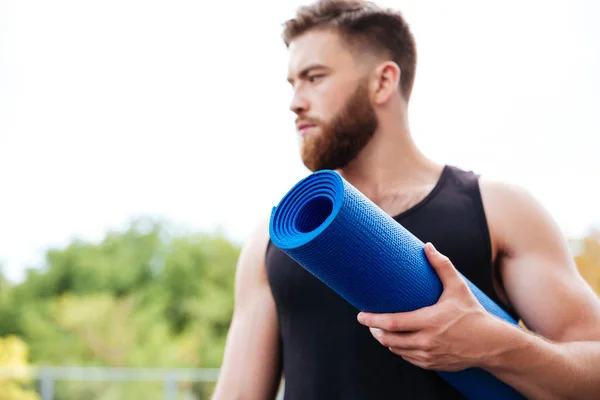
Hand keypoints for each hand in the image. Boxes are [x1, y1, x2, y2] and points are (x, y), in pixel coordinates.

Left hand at [357, 242, 499, 371]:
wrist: (491, 344)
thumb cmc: (472, 313)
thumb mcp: (458, 288)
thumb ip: (442, 266)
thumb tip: (427, 246)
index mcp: (430, 321)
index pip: (392, 323)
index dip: (372, 320)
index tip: (360, 316)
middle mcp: (427, 341)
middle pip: (389, 339)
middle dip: (375, 330)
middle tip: (369, 322)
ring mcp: (429, 355)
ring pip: (396, 350)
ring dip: (386, 340)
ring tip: (380, 329)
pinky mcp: (432, 365)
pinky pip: (407, 358)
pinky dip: (399, 349)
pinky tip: (398, 340)